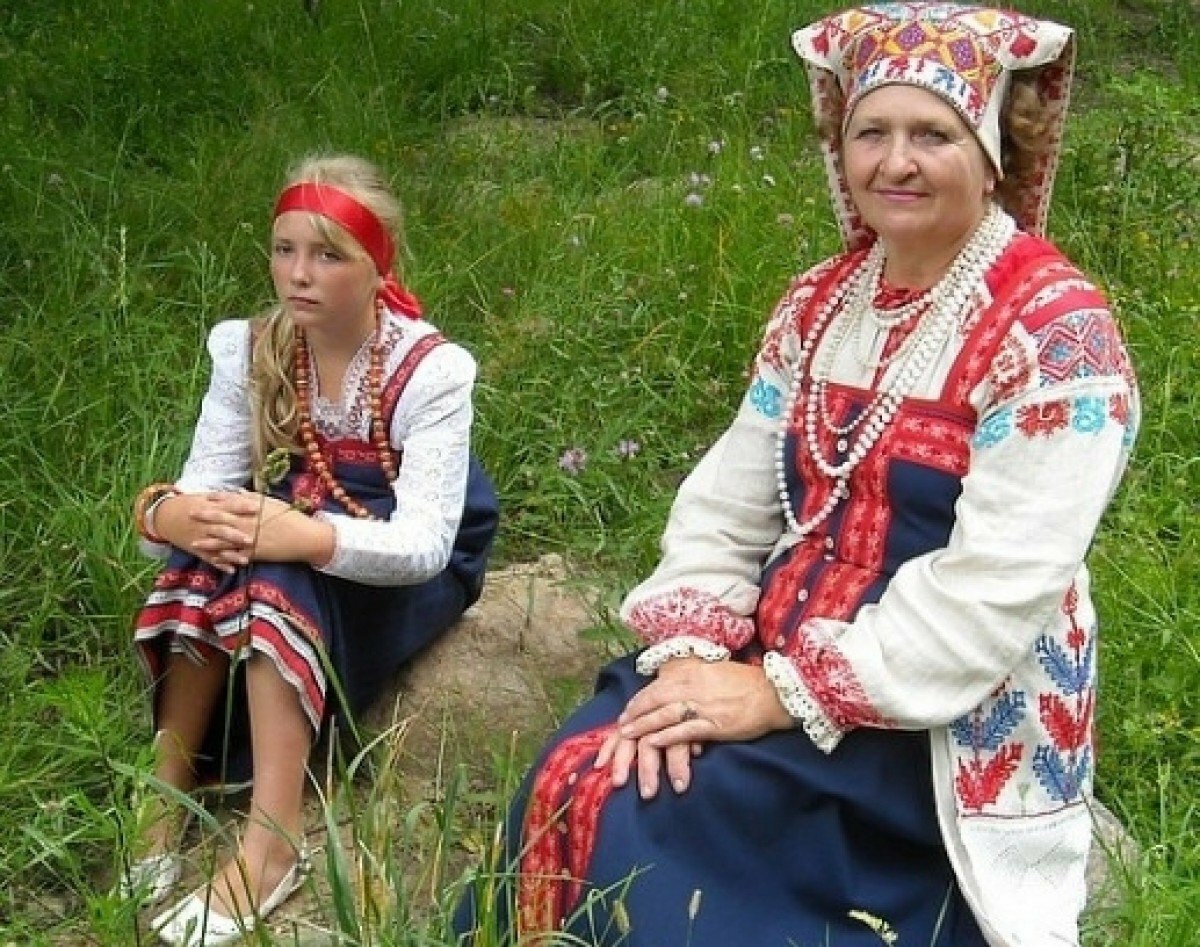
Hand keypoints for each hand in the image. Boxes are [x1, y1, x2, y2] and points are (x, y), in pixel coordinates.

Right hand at [154, 491, 256, 571]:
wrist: (165, 516)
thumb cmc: (190, 504)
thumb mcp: (205, 497)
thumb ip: (225, 497)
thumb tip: (245, 493)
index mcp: (209, 508)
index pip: (228, 506)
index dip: (241, 506)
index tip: (256, 508)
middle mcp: (206, 524)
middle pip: (222, 529)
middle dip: (236, 535)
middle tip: (252, 540)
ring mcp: (201, 538)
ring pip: (217, 547)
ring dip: (231, 554)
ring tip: (245, 560)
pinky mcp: (197, 549)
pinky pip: (209, 558)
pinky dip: (220, 565)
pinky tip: (232, 570)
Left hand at [156, 491, 332, 570]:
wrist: (305, 536)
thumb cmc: (291, 517)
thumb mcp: (273, 503)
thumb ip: (254, 497)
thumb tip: (239, 490)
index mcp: (253, 507)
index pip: (230, 501)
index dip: (215, 500)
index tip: (202, 497)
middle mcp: (249, 521)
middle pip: (222, 518)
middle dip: (205, 516)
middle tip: (189, 514)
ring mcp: (250, 537)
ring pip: (224, 539)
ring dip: (208, 540)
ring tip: (193, 542)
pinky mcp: (254, 552)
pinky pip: (235, 555)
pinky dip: (223, 557)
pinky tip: (212, 559)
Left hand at [594, 657, 792, 797]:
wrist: (772, 694)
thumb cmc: (744, 682)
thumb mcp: (713, 669)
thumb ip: (690, 674)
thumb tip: (669, 676)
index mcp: (692, 672)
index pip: (657, 686)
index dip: (639, 699)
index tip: (626, 710)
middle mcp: (693, 686)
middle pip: (655, 700)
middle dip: (634, 713)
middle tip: (620, 726)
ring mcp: (703, 705)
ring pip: (664, 715)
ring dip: (643, 725)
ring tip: (628, 734)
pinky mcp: (714, 724)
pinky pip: (684, 730)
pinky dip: (666, 736)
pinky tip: (653, 742)